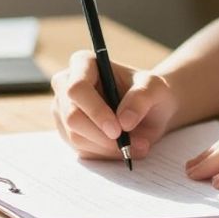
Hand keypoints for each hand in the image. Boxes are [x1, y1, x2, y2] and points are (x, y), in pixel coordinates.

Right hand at [50, 50, 178, 159]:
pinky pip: (82, 150)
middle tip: (128, 144)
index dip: (95, 111)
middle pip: (72, 116)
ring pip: (76, 137)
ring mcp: (63, 110)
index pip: (77, 88)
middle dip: (102, 136)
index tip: (118, 130)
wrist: (150, 111)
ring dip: (107, 147)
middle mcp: (66, 84)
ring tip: (137, 145)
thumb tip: (123, 121)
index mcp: (84, 63)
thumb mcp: (155, 89)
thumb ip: (141, 99)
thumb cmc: (150, 93)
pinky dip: (105, 154)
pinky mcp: (68, 132)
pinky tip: (124, 148)